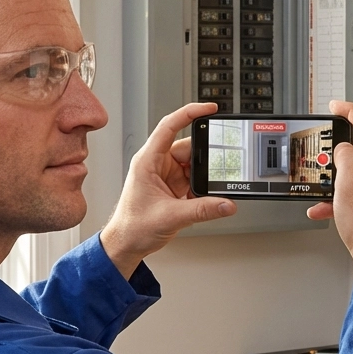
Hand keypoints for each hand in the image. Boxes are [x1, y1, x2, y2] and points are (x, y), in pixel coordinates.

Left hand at [100, 103, 236, 276]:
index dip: (190, 113)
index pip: (169, 126)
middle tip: (219, 167)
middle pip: (188, 148)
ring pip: (194, 165)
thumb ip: (202, 210)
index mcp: (148, 161)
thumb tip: (226, 204)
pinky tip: (203, 198)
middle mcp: (157, 164)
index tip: (209, 109)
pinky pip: (194, 179)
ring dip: (203, 176)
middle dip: (205, 157)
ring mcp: (166, 175)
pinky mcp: (173, 187)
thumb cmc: (132, 226)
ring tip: (208, 190)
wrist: (126, 244)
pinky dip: (202, 188)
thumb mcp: (171, 217)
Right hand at [307, 100, 352, 280]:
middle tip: (330, 174)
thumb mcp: (347, 187)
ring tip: (331, 199)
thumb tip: (344, 149)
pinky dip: (352, 194)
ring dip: (344, 182)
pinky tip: (334, 209)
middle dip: (344, 160)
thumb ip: (344, 158)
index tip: (336, 106)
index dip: (350, 111)